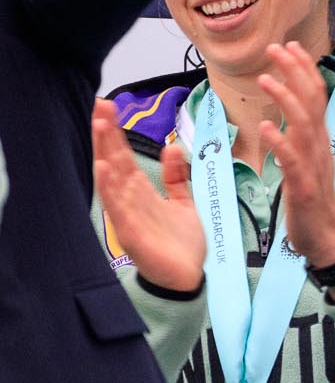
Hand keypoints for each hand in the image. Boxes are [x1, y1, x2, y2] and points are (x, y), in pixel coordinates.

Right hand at [92, 99, 204, 291]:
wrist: (188, 276)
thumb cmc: (181, 242)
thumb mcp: (183, 202)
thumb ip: (175, 177)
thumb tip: (171, 147)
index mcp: (142, 192)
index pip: (125, 156)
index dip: (117, 133)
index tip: (109, 106)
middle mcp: (131, 200)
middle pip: (116, 161)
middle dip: (107, 135)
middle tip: (99, 105)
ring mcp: (128, 215)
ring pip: (113, 179)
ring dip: (105, 152)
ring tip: (98, 126)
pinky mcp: (132, 233)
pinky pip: (119, 207)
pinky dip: (110, 188)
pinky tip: (104, 169)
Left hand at [255, 42, 334, 269]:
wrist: (327, 238)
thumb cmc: (312, 203)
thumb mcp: (307, 164)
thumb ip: (299, 141)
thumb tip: (283, 121)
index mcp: (319, 140)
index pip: (315, 97)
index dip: (304, 70)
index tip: (291, 47)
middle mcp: (320, 146)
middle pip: (312, 102)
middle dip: (295, 72)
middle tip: (277, 48)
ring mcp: (313, 165)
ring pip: (304, 124)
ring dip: (285, 98)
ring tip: (266, 77)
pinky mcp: (304, 186)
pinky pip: (292, 160)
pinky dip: (280, 141)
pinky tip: (265, 127)